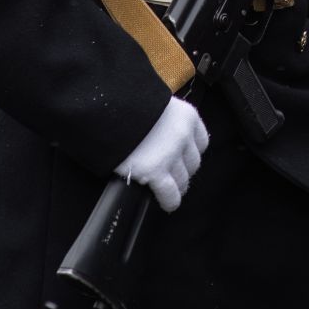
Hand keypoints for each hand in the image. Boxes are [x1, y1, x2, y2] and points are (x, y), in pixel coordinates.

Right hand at [117, 98, 209, 212]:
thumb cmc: (127, 105)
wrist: (107, 108)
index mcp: (187, 116)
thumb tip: (166, 137)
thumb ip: (167, 120)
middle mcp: (184, 135)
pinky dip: (170, 201)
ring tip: (166, 189)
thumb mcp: (156, 105)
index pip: (201, 142)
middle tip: (170, 174)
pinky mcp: (155, 170)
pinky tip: (167, 204)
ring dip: (176, 187)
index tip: (182, 158)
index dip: (190, 153)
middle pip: (193, 163)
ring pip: (183, 180)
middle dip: (182, 170)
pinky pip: (170, 194)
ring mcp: (171, 154)